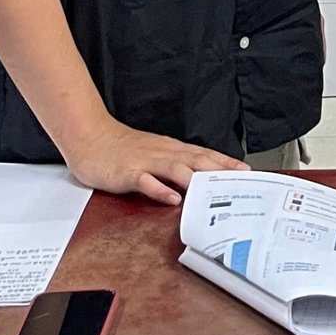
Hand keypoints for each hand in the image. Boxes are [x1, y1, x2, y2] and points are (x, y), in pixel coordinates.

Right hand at [61, 116, 248, 205]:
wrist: (90, 136)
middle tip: (240, 180)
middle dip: (219, 170)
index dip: (225, 162)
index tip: (246, 170)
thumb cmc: (123, 148)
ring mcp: (146, 161)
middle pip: (196, 159)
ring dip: (195, 179)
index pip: (204, 154)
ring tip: (212, 191)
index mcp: (171, 149)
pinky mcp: (128, 172)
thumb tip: (196, 176)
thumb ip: (174, 163)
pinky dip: (160, 190)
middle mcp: (163, 153)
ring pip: (175, 168)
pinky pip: (146, 181)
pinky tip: (172, 198)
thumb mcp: (154, 152)